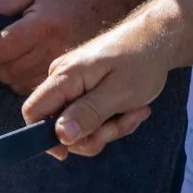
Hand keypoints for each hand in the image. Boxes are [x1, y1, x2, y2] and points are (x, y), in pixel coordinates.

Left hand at [0, 0, 151, 95]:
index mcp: (41, 26)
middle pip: (7, 72)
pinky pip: (41, 88)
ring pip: (22, 85)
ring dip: (10, 76)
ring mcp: (65, 65)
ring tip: (10, 59)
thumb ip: (1, 2)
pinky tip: (29, 67)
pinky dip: (28, 83)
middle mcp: (52, 50)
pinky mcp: (74, 75)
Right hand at [17, 6, 174, 158]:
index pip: (33, 111)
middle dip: (93, 135)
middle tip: (123, 123)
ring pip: (79, 128)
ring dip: (108, 129)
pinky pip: (91, 120)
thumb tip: (60, 135)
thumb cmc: (140, 61)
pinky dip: (112, 122)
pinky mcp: (86, 92)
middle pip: (59, 127)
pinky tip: (133, 110)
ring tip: (135, 111)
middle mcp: (62, 81)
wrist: (159, 40)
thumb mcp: (118, 92)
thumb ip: (87, 113)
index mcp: (64, 77)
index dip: (43, 137)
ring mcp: (75, 87)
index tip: (68, 152)